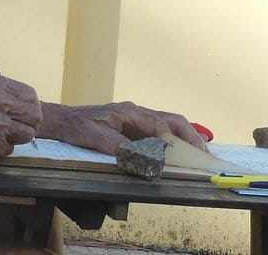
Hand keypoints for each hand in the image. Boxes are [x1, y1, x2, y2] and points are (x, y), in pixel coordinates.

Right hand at [0, 74, 41, 159]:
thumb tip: (17, 99)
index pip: (31, 95)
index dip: (30, 106)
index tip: (25, 112)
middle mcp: (1, 102)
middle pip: (35, 116)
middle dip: (29, 123)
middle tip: (20, 127)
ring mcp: (0, 124)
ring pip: (27, 135)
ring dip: (17, 138)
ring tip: (0, 136)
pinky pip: (10, 149)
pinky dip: (0, 149)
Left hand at [39, 101, 206, 154]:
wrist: (62, 121)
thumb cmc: (76, 126)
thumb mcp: (93, 136)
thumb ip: (115, 145)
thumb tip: (138, 156)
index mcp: (130, 112)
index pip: (162, 124)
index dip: (180, 137)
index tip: (193, 150)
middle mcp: (137, 114)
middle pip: (172, 121)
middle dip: (191, 136)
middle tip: (205, 154)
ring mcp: (136, 121)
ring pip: (168, 126)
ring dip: (184, 139)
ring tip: (198, 154)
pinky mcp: (132, 129)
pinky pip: (158, 134)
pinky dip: (172, 143)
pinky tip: (177, 154)